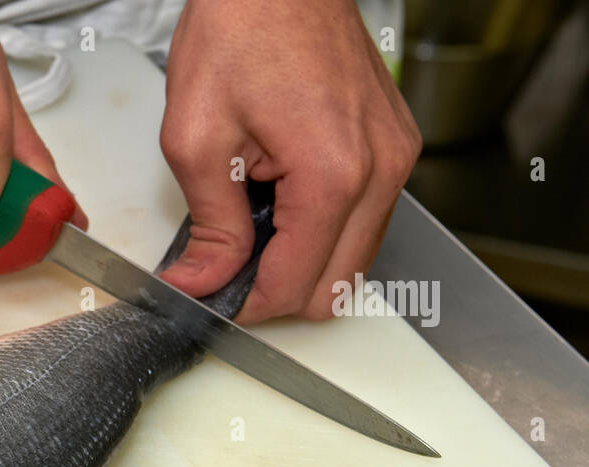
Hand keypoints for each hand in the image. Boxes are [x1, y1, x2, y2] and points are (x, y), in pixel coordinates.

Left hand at [156, 0, 421, 322]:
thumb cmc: (239, 33)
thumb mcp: (197, 139)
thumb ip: (209, 225)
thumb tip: (202, 282)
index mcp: (334, 174)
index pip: (297, 284)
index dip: (248, 307)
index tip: (211, 302)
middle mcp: (381, 170)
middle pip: (335, 286)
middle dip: (277, 292)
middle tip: (225, 273)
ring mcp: (396, 157)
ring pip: (354, 259)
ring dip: (302, 262)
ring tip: (250, 228)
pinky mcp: (395, 146)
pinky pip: (364, 219)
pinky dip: (322, 230)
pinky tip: (279, 202)